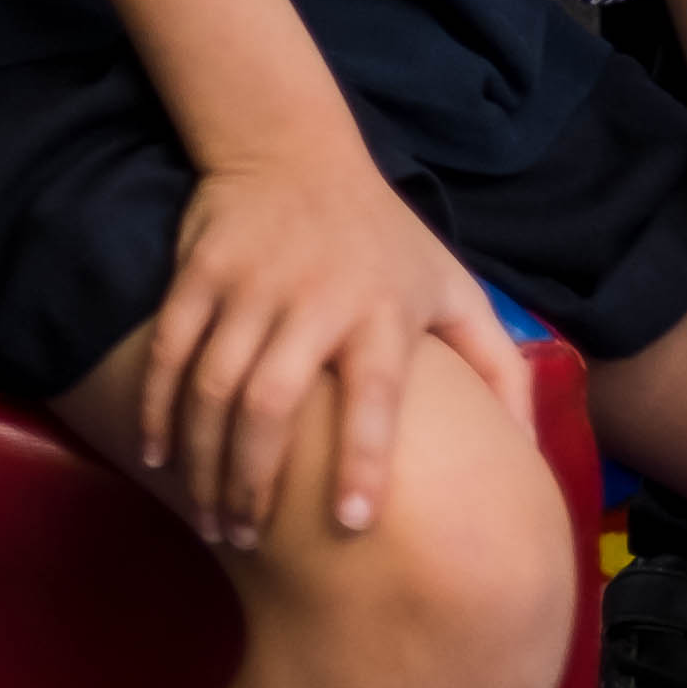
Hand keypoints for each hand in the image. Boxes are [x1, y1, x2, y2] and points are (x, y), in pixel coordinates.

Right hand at [131, 142, 524, 549]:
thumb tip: (530, 456)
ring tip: (211, 519)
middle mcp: (315, 299)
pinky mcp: (201, 271)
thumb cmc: (385, 238)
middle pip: (272, 403)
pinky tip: (156, 457)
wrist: (293, 146)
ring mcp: (251, 284)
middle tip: (249, 541)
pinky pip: (169, 349)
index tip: (352, 524)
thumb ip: (500, 370)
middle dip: (254, 483)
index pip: (377, 395)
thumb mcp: (456, 288)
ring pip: (214, 386)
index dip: (363, 460)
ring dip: (204, 462)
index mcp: (384, 312)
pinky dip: (157, 407)